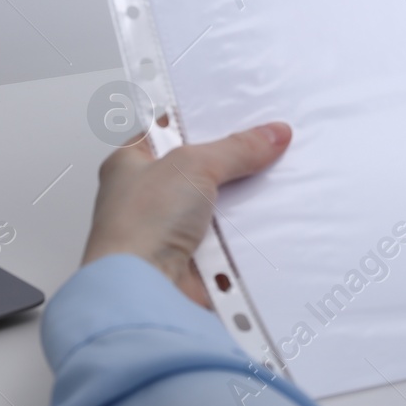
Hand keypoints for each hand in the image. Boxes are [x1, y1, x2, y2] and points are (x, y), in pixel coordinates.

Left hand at [81, 122, 292, 305]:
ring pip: (219, 206)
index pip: (171, 131)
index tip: (240, 114)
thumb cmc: (139, 226)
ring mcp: (171, 230)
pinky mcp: (193, 260)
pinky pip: (229, 239)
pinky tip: (267, 222)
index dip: (204, 121)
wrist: (143, 291)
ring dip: (241, 203)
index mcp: (130, 163)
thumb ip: (235, 148)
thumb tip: (271, 134)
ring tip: (274, 182)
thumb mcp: (192, 165)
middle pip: (201, 169)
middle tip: (266, 147)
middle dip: (231, 164)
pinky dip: (246, 235)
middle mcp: (148, 197)